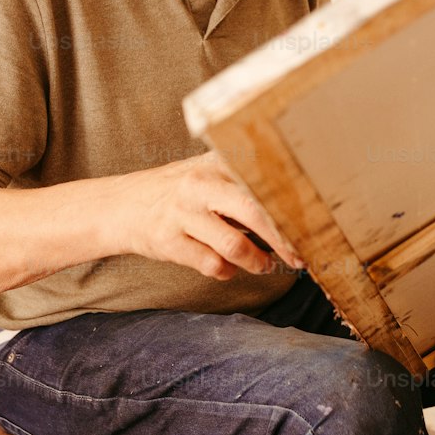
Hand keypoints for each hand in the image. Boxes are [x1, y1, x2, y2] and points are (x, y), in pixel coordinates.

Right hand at [107, 150, 305, 281]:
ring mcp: (183, 213)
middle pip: (255, 211)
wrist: (120, 206)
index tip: (313, 227)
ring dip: (256, 261)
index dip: (293, 208)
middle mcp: (200, 184)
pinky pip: (212, 264)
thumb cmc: (176, 192)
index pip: (264, 182)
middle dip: (283, 240)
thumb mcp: (206, 173)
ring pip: (235, 244)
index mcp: (216, 163)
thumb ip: (243, 183)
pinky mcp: (169, 241)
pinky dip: (227, 272)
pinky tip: (229, 269)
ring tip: (263, 265)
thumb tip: (295, 207)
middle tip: (299, 257)